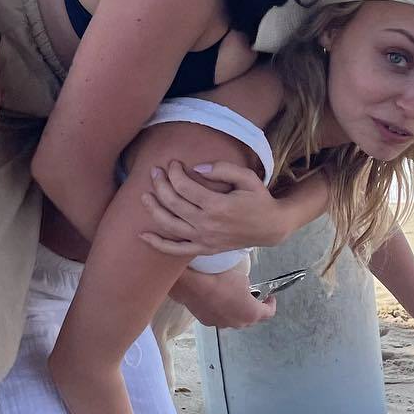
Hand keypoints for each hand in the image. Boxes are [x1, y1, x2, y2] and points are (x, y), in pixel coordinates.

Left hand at [139, 160, 284, 254]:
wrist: (270, 227)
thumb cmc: (258, 199)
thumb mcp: (247, 178)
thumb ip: (222, 169)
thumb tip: (196, 168)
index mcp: (217, 205)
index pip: (184, 187)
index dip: (174, 172)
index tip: (173, 163)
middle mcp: (207, 224)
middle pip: (173, 203)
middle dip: (160, 184)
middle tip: (155, 172)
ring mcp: (204, 239)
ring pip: (169, 225)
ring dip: (153, 209)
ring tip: (145, 195)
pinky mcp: (204, 249)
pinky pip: (176, 250)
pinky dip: (158, 244)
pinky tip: (143, 235)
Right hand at [170, 262, 276, 329]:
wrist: (195, 285)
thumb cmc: (221, 281)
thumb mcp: (243, 278)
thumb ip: (248, 287)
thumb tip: (245, 289)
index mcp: (252, 313)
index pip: (269, 312)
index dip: (271, 304)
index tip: (270, 297)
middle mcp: (239, 323)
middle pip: (251, 318)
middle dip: (253, 307)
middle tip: (251, 296)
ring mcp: (223, 324)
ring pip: (234, 319)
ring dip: (236, 310)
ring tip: (231, 297)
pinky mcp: (208, 322)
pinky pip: (219, 317)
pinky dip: (221, 311)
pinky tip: (216, 299)